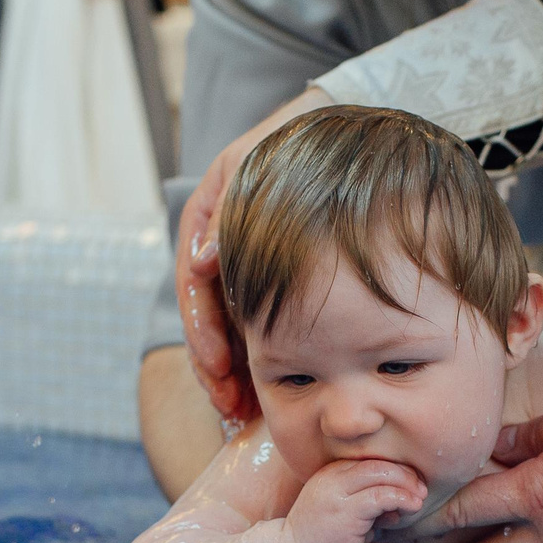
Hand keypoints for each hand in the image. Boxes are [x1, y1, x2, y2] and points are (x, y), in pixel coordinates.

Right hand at [178, 87, 334, 422]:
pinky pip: (254, 324)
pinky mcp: (266, 279)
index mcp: (208, 215)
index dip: (203, 330)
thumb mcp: (264, 166)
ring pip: (229, 327)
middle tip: (230, 406)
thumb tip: (203, 260)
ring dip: (232, 372)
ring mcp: (242, 263)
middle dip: (215, 366)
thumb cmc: (308, 145)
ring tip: (244, 412)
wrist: (348, 130)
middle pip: (207, 316)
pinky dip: (257, 359)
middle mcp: (220, 244)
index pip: (194, 281)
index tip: (220, 369)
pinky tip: (264, 392)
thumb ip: (235, 209)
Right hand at [286, 459, 426, 542]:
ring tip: (420, 499)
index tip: (412, 484)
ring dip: (407, 485)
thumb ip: (367, 507)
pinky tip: (412, 507)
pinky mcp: (345, 511)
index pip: (369, 461)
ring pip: (381, 474)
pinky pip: (381, 496)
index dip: (395, 470)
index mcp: (331, 475)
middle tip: (422, 488)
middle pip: (377, 462)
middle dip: (405, 474)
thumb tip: (397, 507)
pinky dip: (401, 499)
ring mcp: (337, 492)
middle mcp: (332, 477)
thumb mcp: (345, 519)